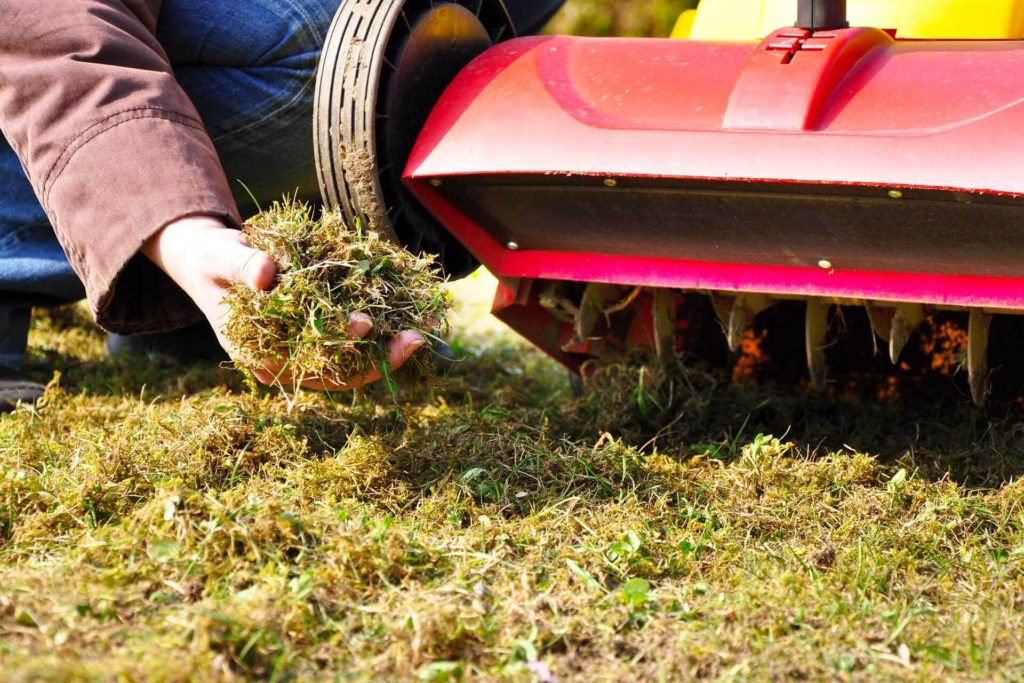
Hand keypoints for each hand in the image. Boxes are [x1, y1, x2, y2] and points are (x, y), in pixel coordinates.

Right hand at [141, 215, 424, 389]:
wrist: (212, 260)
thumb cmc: (213, 260)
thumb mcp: (221, 258)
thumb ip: (243, 266)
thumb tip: (266, 274)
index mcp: (261, 357)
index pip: (308, 365)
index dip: (340, 349)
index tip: (366, 323)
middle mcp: (290, 361)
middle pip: (342, 372)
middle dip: (383, 357)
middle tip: (417, 336)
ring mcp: (308, 349)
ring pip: (357, 359)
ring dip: (393, 345)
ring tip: (428, 326)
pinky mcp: (322, 330)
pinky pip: (358, 336)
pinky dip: (387, 325)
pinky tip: (415, 312)